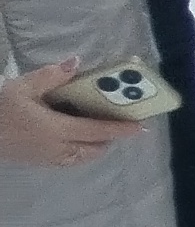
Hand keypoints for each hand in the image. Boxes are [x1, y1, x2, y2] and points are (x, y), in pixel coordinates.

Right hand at [0, 58, 114, 165]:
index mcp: (56, 129)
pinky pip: (70, 161)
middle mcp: (58, 149)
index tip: (140, 126)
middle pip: (94, 148)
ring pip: (83, 157)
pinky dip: (81, 152)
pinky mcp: (40, 163)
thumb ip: (52, 76)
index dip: (120, 129)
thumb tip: (76, 63)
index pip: (97, 130)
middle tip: (120, 125)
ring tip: (100, 132)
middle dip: (110, 138)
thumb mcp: (23, 87)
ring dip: (96, 146)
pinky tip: (77, 140)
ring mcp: (49, 159)